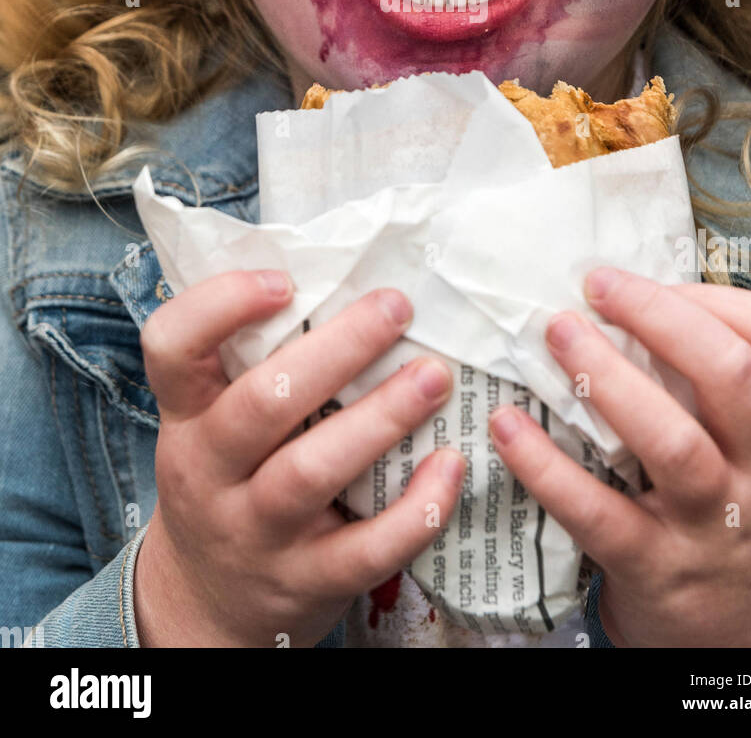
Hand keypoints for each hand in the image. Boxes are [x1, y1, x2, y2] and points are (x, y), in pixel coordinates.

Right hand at [134, 272, 463, 647]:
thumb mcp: (213, 422)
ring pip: (310, 472)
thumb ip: (257, 362)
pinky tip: (450, 467)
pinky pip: (364, 550)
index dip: (220, 305)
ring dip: (380, 419)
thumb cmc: (231, 481)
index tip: (284, 279)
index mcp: (188, 414)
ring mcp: (255, 531)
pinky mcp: (306, 581)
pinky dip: (413, 511)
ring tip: (434, 377)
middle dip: (336, 350)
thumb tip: (348, 271)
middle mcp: (210, 471)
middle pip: (261, 403)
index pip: (171, 347)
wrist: (207, 608)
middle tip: (397, 308)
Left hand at [488, 268, 750, 647]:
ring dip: (607, 380)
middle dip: (658, 317)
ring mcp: (711, 524)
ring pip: (673, 443)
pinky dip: (547, 467)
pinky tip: (507, 427)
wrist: (747, 636)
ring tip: (556, 335)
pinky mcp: (655, 569)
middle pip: (730, 375)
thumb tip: (616, 301)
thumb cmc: (730, 512)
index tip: (636, 283)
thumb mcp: (750, 447)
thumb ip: (707, 383)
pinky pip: (599, 513)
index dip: (704, 296)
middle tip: (594, 287)